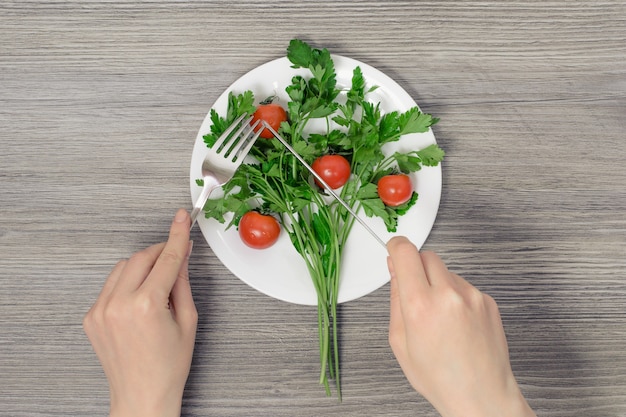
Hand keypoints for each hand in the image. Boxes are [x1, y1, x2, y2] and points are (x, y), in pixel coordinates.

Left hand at [83, 209, 197, 416]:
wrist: (142, 395)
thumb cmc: (168, 366)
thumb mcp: (188, 320)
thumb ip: (181, 282)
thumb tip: (181, 255)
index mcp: (147, 306)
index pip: (166, 260)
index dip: (177, 236)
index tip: (182, 219)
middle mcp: (119, 305)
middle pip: (141, 257)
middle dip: (160, 252)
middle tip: (176, 255)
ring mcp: (100, 310)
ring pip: (123, 267)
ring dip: (142, 266)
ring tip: (158, 286)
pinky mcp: (91, 316)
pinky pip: (111, 285)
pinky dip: (127, 283)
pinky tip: (140, 300)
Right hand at [386, 237, 534, 416]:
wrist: (481, 395)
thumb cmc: (440, 377)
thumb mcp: (400, 341)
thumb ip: (395, 299)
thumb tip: (395, 270)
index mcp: (420, 306)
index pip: (405, 252)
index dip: (396, 246)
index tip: (394, 248)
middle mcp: (448, 295)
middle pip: (426, 256)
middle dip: (416, 267)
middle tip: (416, 292)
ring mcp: (471, 296)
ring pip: (446, 271)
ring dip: (437, 284)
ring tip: (439, 318)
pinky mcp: (487, 300)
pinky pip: (464, 286)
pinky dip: (456, 297)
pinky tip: (456, 323)